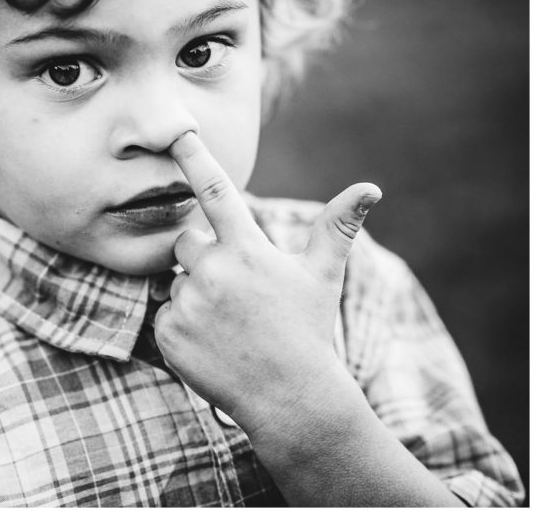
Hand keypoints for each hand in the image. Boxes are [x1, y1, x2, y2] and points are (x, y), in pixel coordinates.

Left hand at [154, 131, 381, 435]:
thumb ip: (336, 228)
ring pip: (175, 281)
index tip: (177, 133)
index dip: (195, 158)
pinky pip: (164, 316)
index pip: (216, 192)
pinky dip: (182, 327)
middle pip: (185, 241)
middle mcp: (213, 271)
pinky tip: (213, 344)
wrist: (291, 401)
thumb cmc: (307, 332)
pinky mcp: (169, 334)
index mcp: (247, 250)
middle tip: (235, 291)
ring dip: (194, 294)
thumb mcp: (322, 277)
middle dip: (202, 256)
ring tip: (229, 324)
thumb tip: (370, 187)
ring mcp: (188, 304)